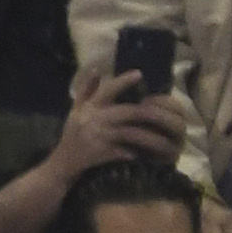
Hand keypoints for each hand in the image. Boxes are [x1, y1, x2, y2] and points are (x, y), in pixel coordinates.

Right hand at [45, 64, 190, 179]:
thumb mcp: (76, 110)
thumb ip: (86, 91)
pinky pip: (128, 153)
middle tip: (165, 112)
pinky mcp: (104, 154)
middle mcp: (95, 120)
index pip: (106, 90)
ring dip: (150, 136)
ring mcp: (100, 137)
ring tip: (167, 137)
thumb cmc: (72, 134)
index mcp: (89, 107)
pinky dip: (141, 154)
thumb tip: (96, 70)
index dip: (123, 82)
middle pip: (127, 112)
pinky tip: (155, 155)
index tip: (139, 74)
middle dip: (149, 112)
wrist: (64, 162)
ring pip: (131, 133)